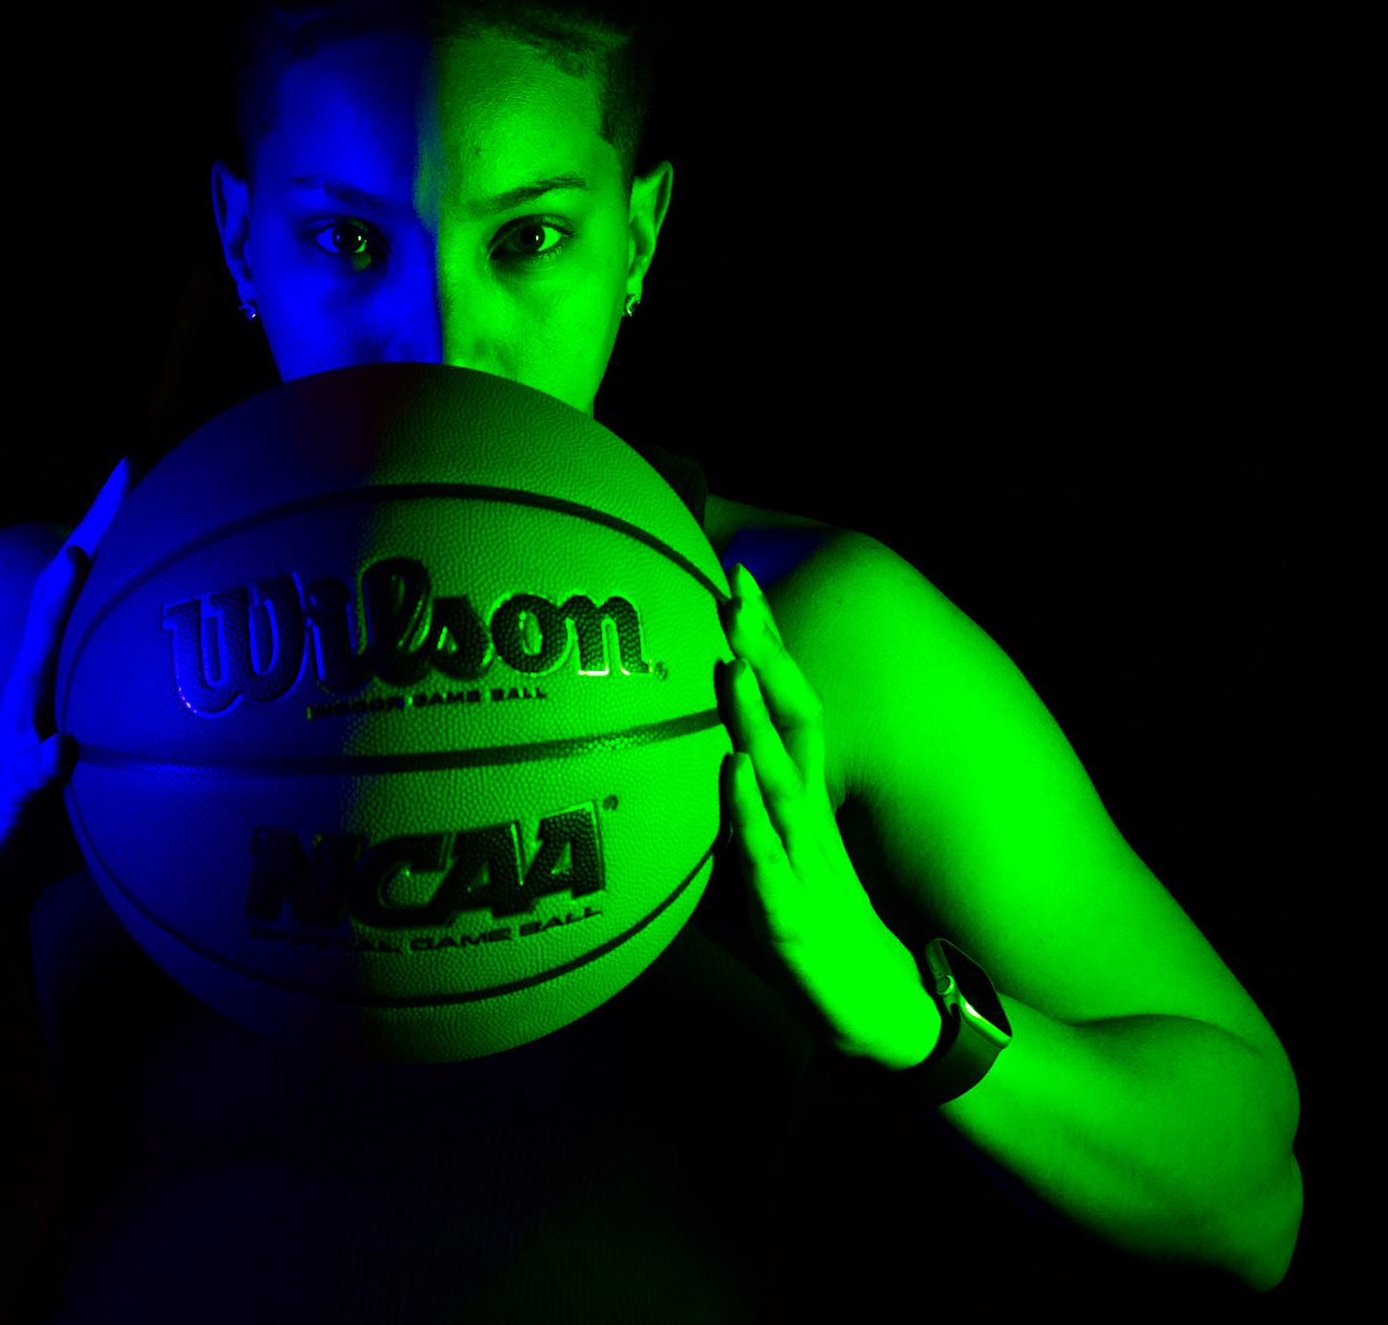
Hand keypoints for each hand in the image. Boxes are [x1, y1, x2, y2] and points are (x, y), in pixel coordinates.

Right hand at [0, 455, 141, 937]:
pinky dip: (45, 761)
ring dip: (53, 615)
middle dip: (90, 538)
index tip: (136, 470)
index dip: (107, 538)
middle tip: (125, 470)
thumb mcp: (70, 780)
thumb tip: (186, 737)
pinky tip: (63, 747)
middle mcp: (24, 702)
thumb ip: (114, 748)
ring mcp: (7, 742)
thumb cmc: (8, 829)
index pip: (79, 603)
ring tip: (74, 559)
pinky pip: (27, 776)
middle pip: (58, 605)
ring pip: (33, 668)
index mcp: (46, 694)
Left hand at [715, 562, 938, 1068]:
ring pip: (779, 779)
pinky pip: (768, 858)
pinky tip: (733, 772)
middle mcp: (808, 823)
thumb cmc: (828, 944)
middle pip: (789, 723)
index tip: (737, 578)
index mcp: (805, 805)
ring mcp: (807, 867)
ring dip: (753, 719)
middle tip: (736, 589)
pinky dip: (748, 814)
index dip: (765, 645)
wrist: (892, 1029)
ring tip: (730, 661)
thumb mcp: (782, 870)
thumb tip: (715, 774)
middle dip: (762, 654)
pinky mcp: (797, 919)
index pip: (787, 708)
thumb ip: (753, 821)